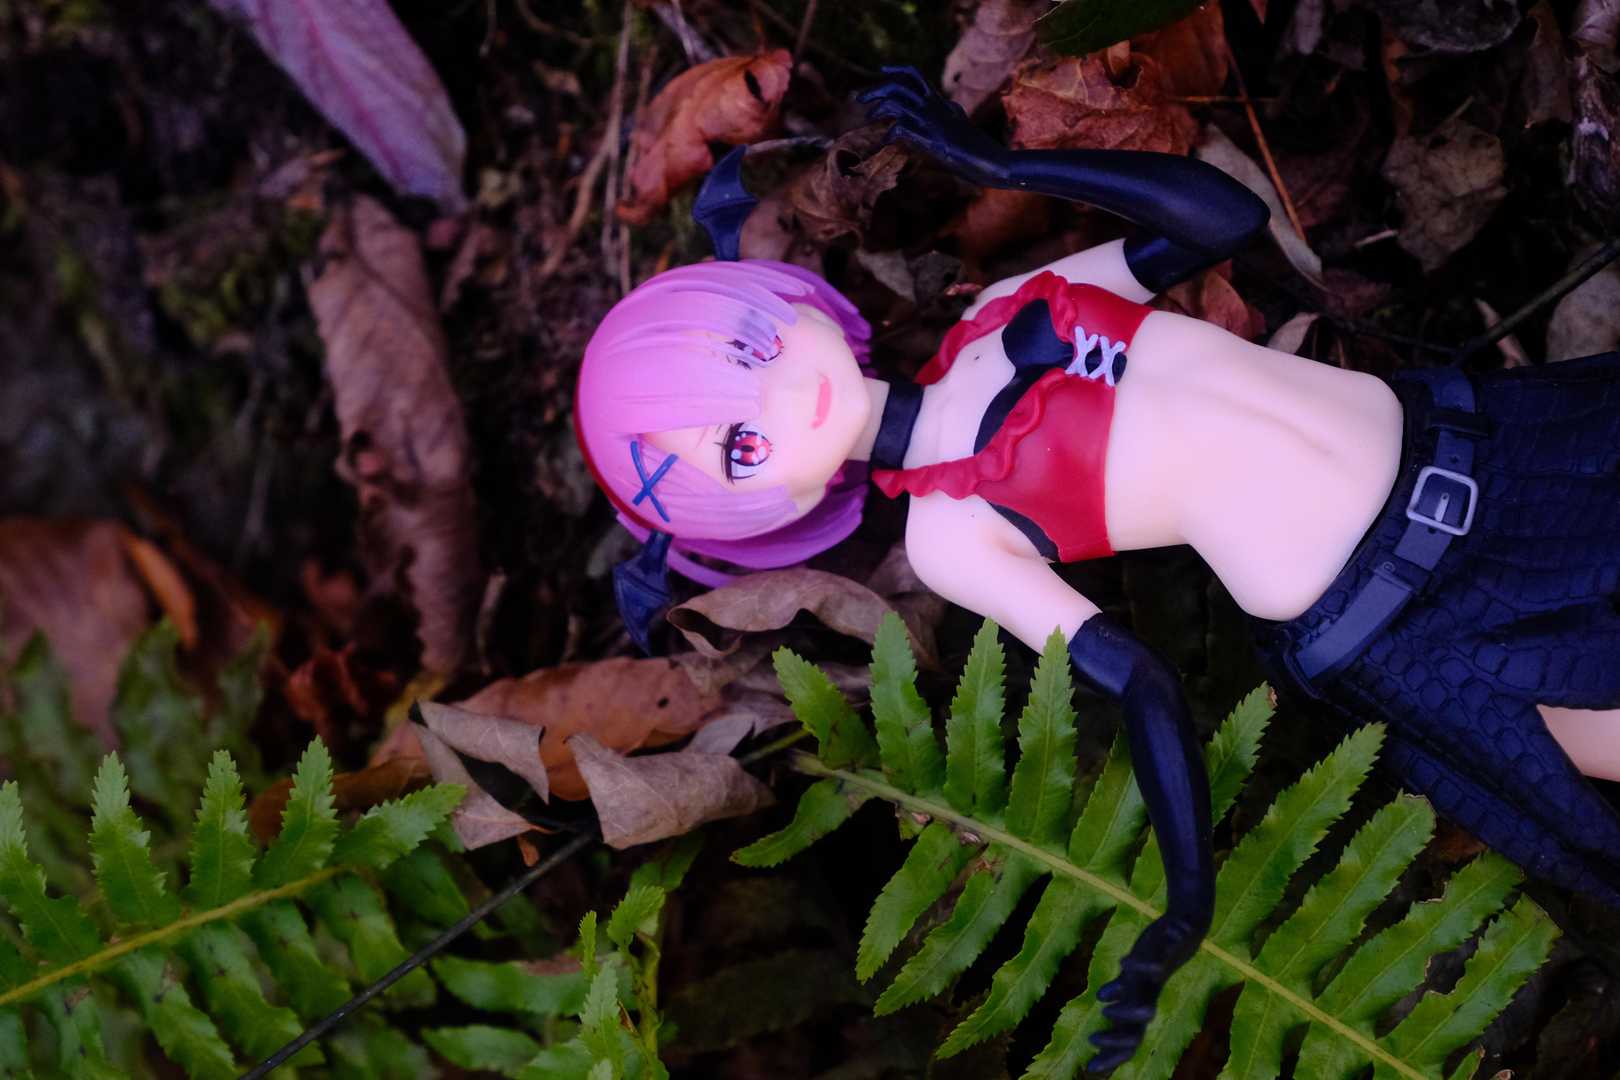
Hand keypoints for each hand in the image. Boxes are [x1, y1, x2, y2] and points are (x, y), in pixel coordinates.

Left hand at [857, 65, 1009, 187]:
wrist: (992, 162)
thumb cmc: (976, 148)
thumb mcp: (961, 122)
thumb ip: (950, 112)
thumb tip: (949, 106)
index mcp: (940, 102)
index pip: (915, 76)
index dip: (896, 70)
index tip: (882, 70)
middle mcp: (935, 107)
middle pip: (899, 86)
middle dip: (876, 90)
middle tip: (859, 99)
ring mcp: (932, 122)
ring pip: (896, 103)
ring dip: (878, 109)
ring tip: (869, 119)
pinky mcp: (931, 139)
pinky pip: (900, 129)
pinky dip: (888, 135)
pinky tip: (884, 143)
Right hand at [1087, 914, 1201, 1072]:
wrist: (1187, 929)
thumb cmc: (1158, 955)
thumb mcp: (1135, 974)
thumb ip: (1120, 988)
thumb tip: (1100, 998)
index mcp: (1142, 999)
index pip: (1130, 1037)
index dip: (1112, 1053)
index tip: (1091, 1067)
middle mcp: (1149, 991)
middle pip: (1136, 1024)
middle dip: (1115, 1035)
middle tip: (1092, 1038)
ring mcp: (1157, 972)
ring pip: (1144, 1000)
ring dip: (1130, 1006)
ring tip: (1106, 1012)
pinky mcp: (1166, 950)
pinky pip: (1159, 958)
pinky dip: (1146, 963)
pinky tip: (1126, 962)